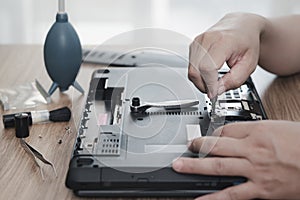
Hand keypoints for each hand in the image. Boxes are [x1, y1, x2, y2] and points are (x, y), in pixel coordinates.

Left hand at [172, 120, 299, 199]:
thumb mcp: (277, 127)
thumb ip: (252, 130)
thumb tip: (233, 133)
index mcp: (257, 131)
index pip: (225, 130)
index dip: (211, 134)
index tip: (203, 136)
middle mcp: (253, 149)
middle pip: (216, 146)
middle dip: (197, 146)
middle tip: (185, 147)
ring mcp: (255, 170)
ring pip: (218, 167)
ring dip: (195, 166)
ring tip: (179, 167)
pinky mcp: (262, 189)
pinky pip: (233, 194)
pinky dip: (215, 197)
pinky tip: (200, 199)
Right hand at [188, 13, 266, 97]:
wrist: (242, 26)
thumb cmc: (247, 42)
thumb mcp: (249, 64)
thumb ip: (234, 80)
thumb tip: (217, 91)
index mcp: (223, 41)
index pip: (207, 67)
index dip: (209, 84)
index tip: (215, 94)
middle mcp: (207, 39)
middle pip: (195, 70)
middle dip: (204, 85)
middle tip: (215, 90)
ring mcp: (198, 41)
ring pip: (191, 70)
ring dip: (200, 81)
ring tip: (214, 81)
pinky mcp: (193, 45)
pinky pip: (191, 66)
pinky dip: (199, 74)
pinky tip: (209, 73)